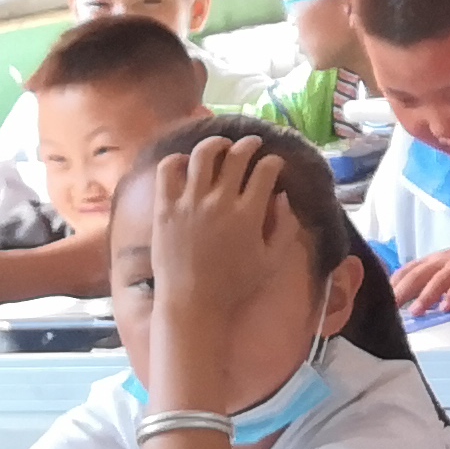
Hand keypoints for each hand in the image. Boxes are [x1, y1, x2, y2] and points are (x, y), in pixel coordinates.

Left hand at [136, 137, 297, 397]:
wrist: (192, 304)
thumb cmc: (235, 286)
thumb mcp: (271, 261)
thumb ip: (284, 227)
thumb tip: (282, 197)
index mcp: (248, 215)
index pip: (265, 170)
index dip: (273, 162)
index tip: (274, 164)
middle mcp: (219, 202)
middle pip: (238, 155)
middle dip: (250, 145)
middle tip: (253, 145)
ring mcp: (189, 203)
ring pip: (203, 154)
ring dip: (217, 144)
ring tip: (221, 146)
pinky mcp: (165, 208)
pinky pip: (169, 170)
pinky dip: (179, 160)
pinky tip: (187, 164)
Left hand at [391, 240, 449, 316]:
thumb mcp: (447, 266)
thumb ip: (429, 278)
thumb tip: (409, 297)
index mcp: (433, 260)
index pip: (408, 269)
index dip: (394, 283)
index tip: (382, 297)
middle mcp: (442, 261)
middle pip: (418, 275)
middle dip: (403, 291)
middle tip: (390, 307)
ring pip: (438, 280)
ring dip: (426, 296)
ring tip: (416, 312)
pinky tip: (446, 308)